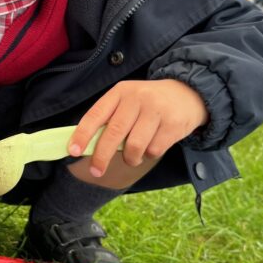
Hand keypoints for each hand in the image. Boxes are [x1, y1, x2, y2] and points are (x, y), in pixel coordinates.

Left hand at [68, 79, 209, 176]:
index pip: (96, 114)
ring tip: (133, 156)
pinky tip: (153, 144)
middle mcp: (137, 98)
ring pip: (134, 146)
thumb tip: (86, 146)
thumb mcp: (128, 100)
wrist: (189, 94)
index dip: (82, 134)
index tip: (73, 150)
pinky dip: (149, 154)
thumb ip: (110, 119)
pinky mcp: (172, 124)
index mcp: (120, 92)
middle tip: (96, 171)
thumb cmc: (149, 103)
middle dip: (101, 156)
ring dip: (130, 158)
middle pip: (114, 133)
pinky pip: (153, 150)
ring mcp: (156, 111)